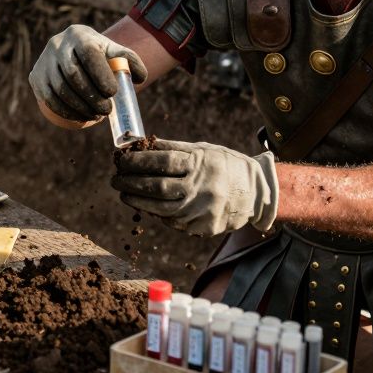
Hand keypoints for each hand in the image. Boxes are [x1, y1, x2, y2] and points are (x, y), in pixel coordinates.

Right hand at [29, 25, 147, 122]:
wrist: (71, 50)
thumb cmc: (98, 54)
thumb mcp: (113, 51)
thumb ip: (130, 60)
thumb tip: (140, 78)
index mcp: (79, 35)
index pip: (88, 54)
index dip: (100, 75)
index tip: (113, 93)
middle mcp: (57, 45)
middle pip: (73, 75)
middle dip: (92, 97)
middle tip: (107, 111)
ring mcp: (44, 61)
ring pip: (60, 89)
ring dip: (79, 107)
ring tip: (96, 115)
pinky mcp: (35, 77)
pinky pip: (49, 98)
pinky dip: (65, 111)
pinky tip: (80, 116)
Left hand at [111, 139, 278, 236]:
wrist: (257, 192)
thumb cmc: (225, 165)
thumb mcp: (203, 150)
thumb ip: (173, 149)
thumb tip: (139, 145)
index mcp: (202, 162)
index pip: (162, 161)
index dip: (137, 161)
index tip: (120, 160)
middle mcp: (203, 187)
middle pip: (158, 187)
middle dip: (131, 183)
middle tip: (115, 179)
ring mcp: (203, 210)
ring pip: (161, 209)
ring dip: (138, 201)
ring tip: (125, 194)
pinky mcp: (203, 227)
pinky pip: (173, 222)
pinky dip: (157, 213)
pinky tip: (148, 206)